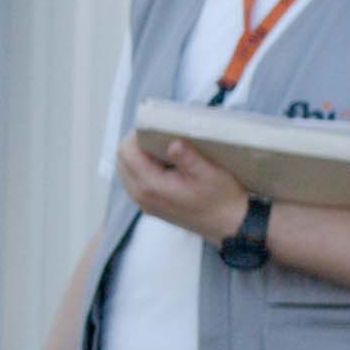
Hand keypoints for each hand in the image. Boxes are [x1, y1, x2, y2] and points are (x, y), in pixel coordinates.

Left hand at [118, 133, 249, 241]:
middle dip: (134, 143)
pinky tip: (161, 161)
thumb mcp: (210, 174)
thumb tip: (172, 143)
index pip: (127, 153)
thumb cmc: (222, 198)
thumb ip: (188, 158)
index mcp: (151, 186)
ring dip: (136, 154)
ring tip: (159, 144)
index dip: (135, 135)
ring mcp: (143, 202)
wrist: (228, 225)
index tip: (152, 124)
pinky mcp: (149, 205)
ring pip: (125, 170)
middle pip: (121, 160)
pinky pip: (133, 180)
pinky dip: (140, 166)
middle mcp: (141, 196)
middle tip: (155, 131)